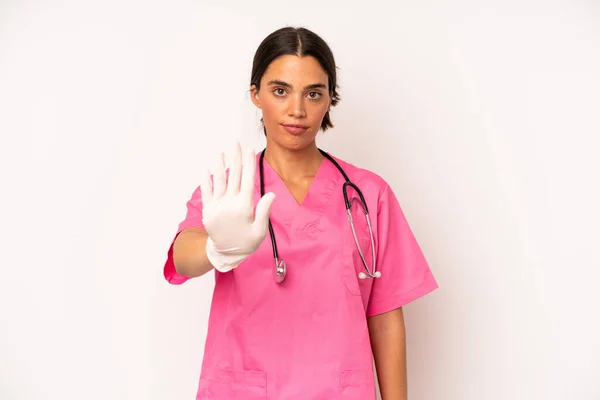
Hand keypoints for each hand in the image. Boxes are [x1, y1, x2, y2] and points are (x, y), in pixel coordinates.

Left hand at [201, 142, 275, 271]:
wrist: (226, 254)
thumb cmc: (247, 242)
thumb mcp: (260, 231)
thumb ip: (264, 211)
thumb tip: (271, 194)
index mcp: (244, 207)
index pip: (248, 180)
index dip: (249, 163)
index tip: (250, 150)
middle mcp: (229, 203)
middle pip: (233, 176)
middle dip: (235, 157)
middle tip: (235, 142)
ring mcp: (217, 206)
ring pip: (218, 181)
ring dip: (219, 165)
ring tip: (221, 152)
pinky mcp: (207, 210)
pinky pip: (206, 191)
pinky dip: (206, 179)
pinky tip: (206, 168)